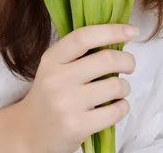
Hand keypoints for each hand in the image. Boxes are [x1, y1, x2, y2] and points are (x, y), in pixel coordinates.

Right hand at [18, 23, 136, 152]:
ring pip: (115, 85)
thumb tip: (120, 36)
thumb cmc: (50, 94)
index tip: (131, 30)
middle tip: (129, 65)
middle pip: (106, 59)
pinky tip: (117, 105)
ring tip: (119, 89)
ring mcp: (67, 104)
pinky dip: (123, 106)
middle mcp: (57, 79)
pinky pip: (115, 111)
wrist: (30, 132)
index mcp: (52, 58)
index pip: (84, 37)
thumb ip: (80, 52)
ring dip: (125, 86)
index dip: (111, 30)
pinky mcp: (78, 127)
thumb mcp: (55, 67)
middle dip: (127, 60)